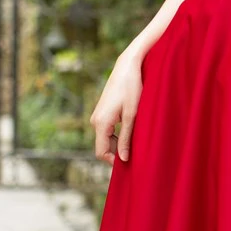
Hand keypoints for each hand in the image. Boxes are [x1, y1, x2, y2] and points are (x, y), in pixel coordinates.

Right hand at [89, 49, 143, 164]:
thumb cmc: (132, 88)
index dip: (114, 162)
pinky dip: (117, 135)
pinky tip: (131, 131)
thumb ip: (126, 138)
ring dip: (118, 144)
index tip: (130, 163)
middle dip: (117, 153)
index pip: (101, 152)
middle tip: (136, 153)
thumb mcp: (132, 115)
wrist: (127, 66)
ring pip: (105, 139)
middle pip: (103, 147)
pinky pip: (107, 130)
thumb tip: (123, 158)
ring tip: (135, 141)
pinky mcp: (102, 111)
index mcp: (101, 123)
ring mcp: (97, 116)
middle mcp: (95, 121)